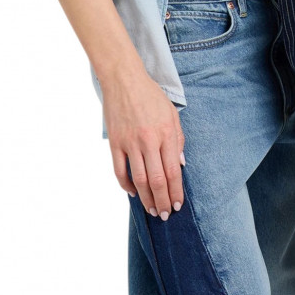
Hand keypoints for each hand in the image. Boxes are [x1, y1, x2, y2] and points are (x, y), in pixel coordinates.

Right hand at [102, 67, 185, 219]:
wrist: (125, 80)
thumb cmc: (151, 96)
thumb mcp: (172, 113)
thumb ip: (177, 139)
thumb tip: (180, 165)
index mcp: (166, 133)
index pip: (173, 170)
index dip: (176, 191)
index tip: (178, 204)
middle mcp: (149, 140)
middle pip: (157, 180)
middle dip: (163, 201)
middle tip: (166, 214)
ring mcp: (130, 142)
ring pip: (139, 179)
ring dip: (146, 198)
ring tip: (152, 210)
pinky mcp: (115, 143)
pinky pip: (119, 170)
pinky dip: (126, 185)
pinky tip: (134, 192)